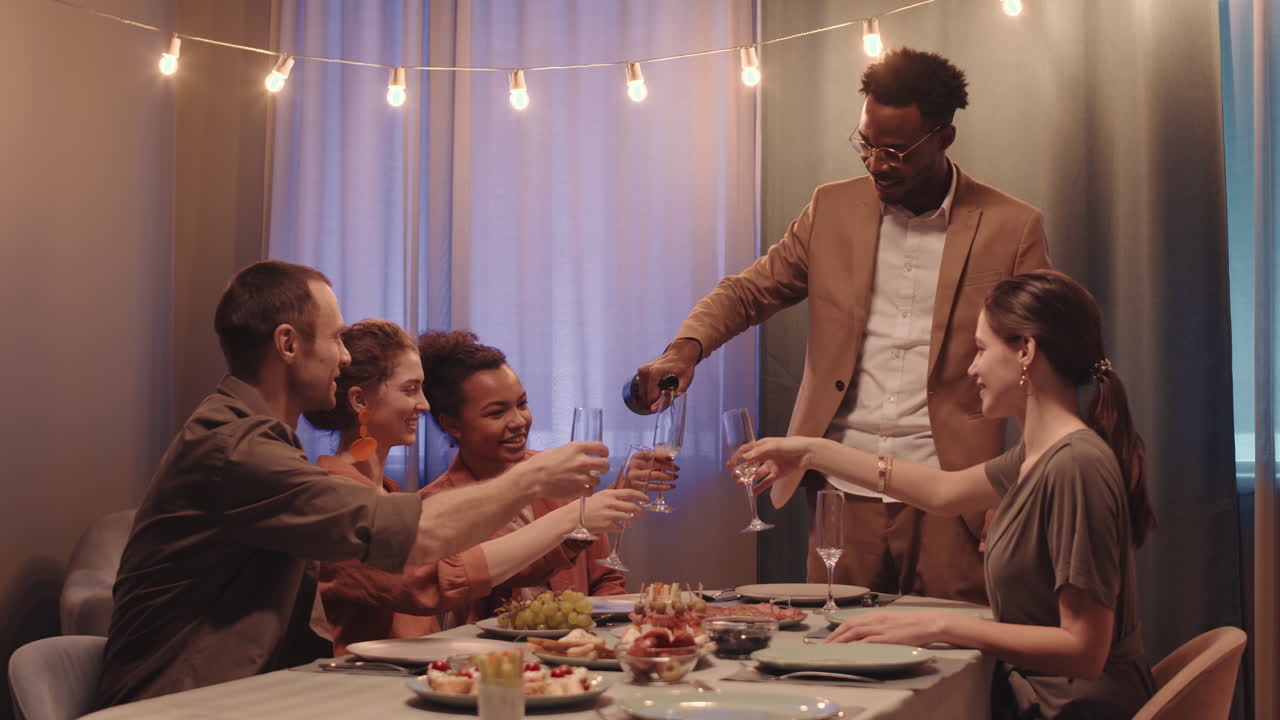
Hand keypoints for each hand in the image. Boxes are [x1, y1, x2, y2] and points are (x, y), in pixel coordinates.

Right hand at [520, 442, 609, 498]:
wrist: (533, 479)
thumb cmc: (541, 463)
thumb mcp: (558, 450)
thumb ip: (572, 452)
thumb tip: (581, 452)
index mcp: (577, 448)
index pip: (602, 448)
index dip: (604, 452)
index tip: (603, 455)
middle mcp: (582, 461)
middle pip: (605, 464)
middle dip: (603, 467)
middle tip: (598, 470)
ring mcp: (581, 477)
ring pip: (598, 480)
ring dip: (593, 481)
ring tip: (585, 481)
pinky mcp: (578, 490)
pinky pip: (591, 491)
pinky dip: (587, 491)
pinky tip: (581, 489)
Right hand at [578, 489, 648, 532]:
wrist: (573, 517)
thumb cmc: (586, 505)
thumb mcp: (599, 494)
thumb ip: (612, 488)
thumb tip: (622, 478)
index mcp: (609, 494)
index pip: (630, 493)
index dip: (640, 495)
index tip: (646, 498)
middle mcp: (610, 504)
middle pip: (632, 507)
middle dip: (640, 510)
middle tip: (642, 513)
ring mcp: (609, 515)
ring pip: (628, 517)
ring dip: (630, 519)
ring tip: (629, 520)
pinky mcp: (607, 526)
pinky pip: (620, 528)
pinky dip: (621, 528)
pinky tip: (618, 526)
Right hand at [615, 451, 679, 492]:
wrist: (623, 485)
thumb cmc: (636, 472)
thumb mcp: (641, 462)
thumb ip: (653, 458)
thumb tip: (670, 457)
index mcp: (635, 457)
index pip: (650, 453)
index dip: (662, 455)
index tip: (672, 458)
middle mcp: (633, 465)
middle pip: (654, 464)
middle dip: (668, 466)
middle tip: (677, 468)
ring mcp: (634, 476)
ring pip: (655, 476)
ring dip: (668, 476)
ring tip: (675, 477)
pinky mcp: (637, 487)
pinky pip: (653, 486)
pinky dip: (664, 487)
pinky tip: (671, 486)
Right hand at [635, 338, 699, 410]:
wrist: (681, 353)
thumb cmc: (684, 367)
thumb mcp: (683, 383)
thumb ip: (670, 397)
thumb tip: (655, 409)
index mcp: (654, 373)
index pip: (650, 398)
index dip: (659, 403)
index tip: (668, 399)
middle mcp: (645, 370)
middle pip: (645, 397)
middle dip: (656, 400)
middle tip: (668, 393)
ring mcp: (641, 370)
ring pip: (643, 394)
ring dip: (653, 396)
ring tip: (664, 388)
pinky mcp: (641, 371)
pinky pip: (643, 388)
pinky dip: (650, 391)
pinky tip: (660, 385)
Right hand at [727, 436, 816, 493]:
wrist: (809, 453)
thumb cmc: (793, 445)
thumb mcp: (775, 446)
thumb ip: (759, 451)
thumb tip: (745, 457)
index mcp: (763, 445)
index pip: (747, 450)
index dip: (737, 456)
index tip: (730, 464)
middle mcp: (766, 455)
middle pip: (750, 463)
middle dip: (740, 469)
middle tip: (733, 476)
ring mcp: (771, 465)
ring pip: (757, 473)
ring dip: (748, 479)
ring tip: (740, 484)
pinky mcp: (778, 474)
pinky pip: (767, 482)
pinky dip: (759, 487)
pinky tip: (752, 492)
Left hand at [824, 609, 959, 645]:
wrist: (929, 622)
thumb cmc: (912, 623)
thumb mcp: (891, 620)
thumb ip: (878, 625)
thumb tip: (865, 633)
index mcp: (876, 615)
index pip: (851, 621)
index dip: (837, 630)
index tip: (828, 639)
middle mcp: (875, 620)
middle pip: (849, 627)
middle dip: (834, 637)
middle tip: (823, 647)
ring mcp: (881, 629)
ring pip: (855, 633)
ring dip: (841, 642)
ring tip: (831, 650)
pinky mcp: (888, 638)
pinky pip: (868, 641)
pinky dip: (856, 645)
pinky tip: (849, 651)